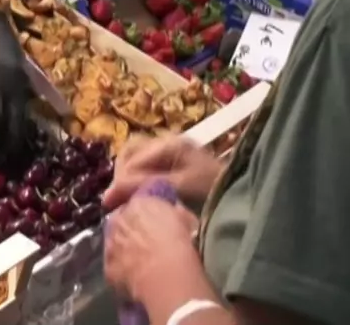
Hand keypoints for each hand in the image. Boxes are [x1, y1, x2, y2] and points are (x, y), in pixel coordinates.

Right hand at [104, 134, 223, 210]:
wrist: (242, 200)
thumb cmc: (212, 192)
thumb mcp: (177, 188)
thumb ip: (143, 187)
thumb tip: (107, 196)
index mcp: (169, 143)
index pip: (130, 160)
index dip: (119, 183)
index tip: (110, 207)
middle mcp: (168, 143)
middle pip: (130, 155)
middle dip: (122, 178)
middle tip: (119, 203)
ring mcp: (172, 154)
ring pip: (136, 162)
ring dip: (129, 181)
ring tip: (128, 203)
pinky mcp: (176, 167)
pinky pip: (147, 170)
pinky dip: (140, 183)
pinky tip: (143, 201)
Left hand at [104, 195, 205, 305]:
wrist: (166, 274)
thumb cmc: (181, 244)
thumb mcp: (186, 219)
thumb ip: (175, 211)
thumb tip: (174, 211)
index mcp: (140, 202)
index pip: (139, 202)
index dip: (147, 213)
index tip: (155, 222)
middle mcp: (119, 218)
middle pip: (122, 219)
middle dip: (132, 227)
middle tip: (147, 241)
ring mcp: (110, 242)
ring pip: (115, 241)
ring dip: (124, 246)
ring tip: (141, 260)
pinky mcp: (108, 266)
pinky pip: (114, 263)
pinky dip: (122, 267)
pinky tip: (135, 276)